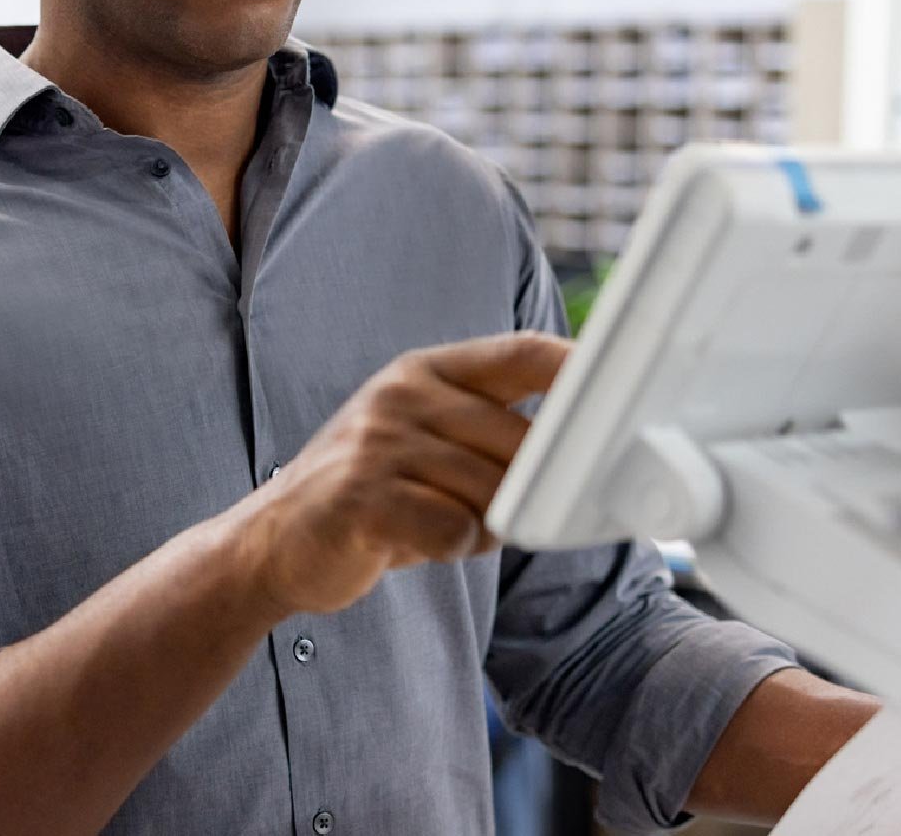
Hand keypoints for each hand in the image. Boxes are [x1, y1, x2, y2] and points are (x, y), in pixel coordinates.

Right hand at [235, 332, 566, 614]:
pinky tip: (420, 541)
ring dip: (483, 525)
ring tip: (441, 523)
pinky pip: (453, 528)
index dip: (579, 368)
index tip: (626, 386)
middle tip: (495, 511)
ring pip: (491, 491)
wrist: (274, 540)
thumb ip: (489, 426)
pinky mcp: (362, 497)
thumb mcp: (421, 436)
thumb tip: (580, 443)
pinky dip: (452, 547)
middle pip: (521, 440)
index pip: (521, 353)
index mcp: (423, 371)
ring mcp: (378, 443)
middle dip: (526, 489)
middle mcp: (401, 395)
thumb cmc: (370, 491)